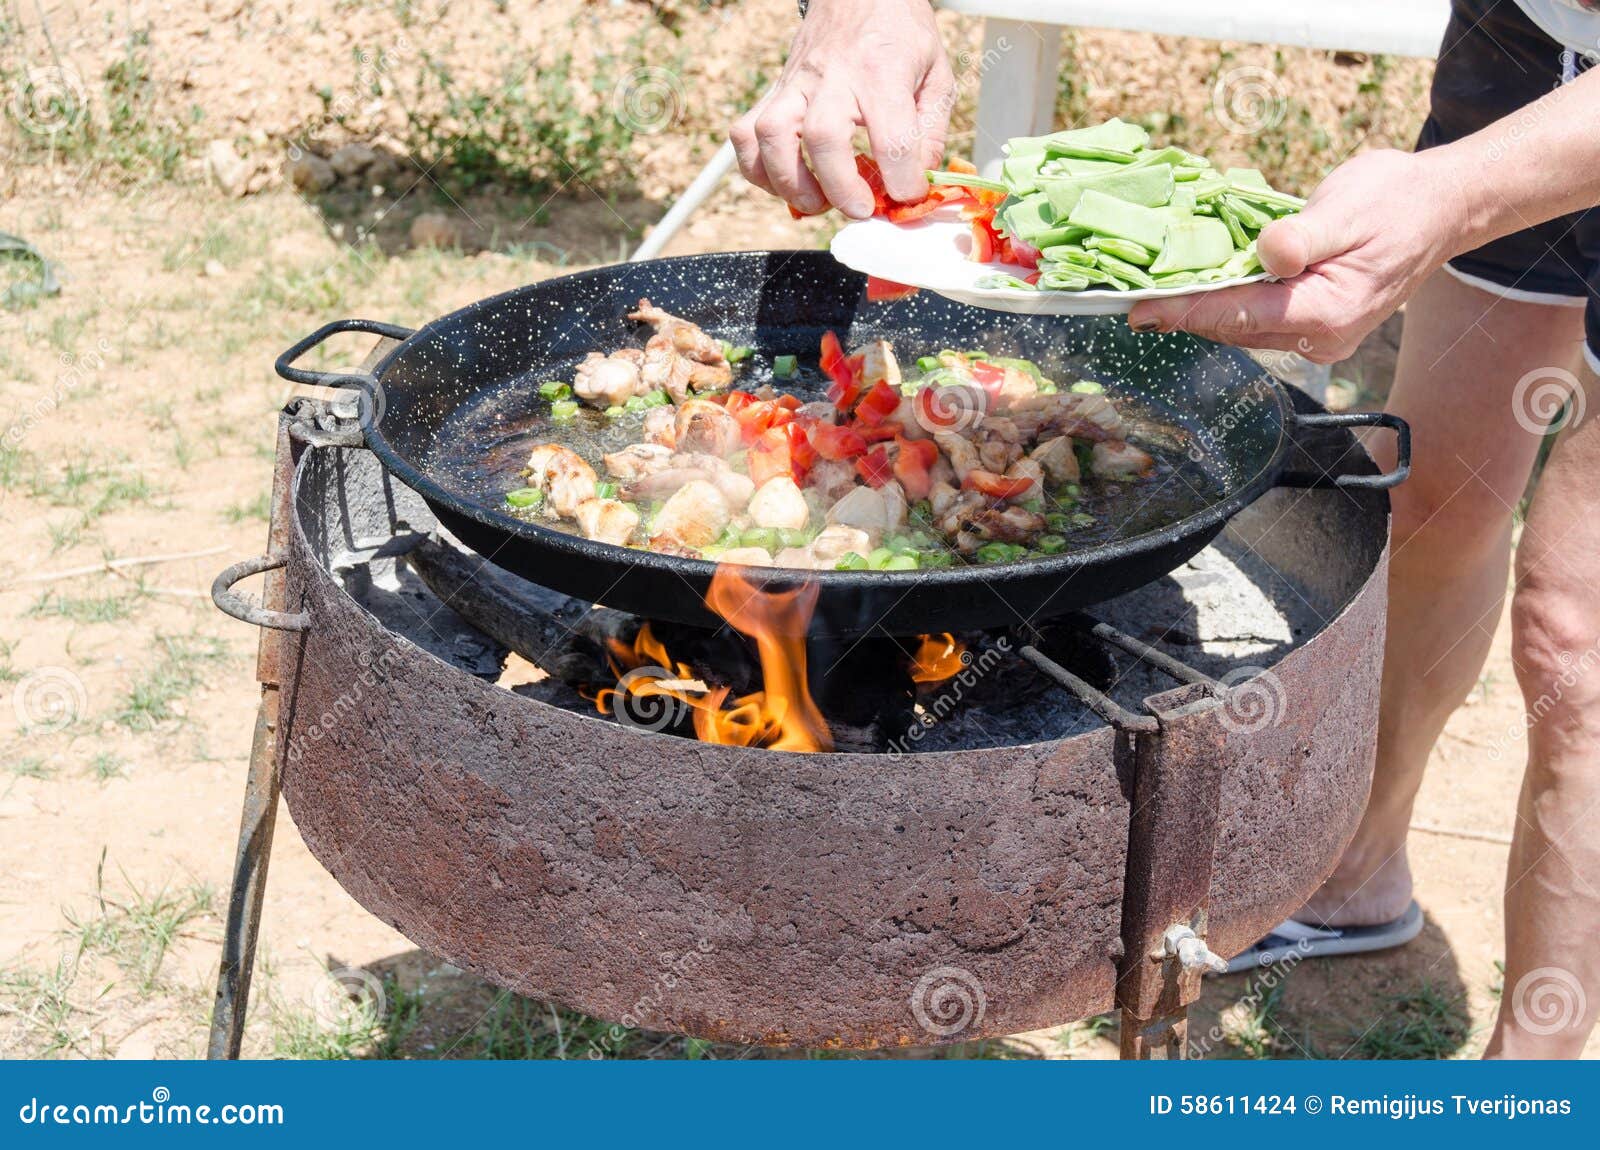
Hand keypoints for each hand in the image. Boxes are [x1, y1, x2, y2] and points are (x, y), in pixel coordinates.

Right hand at [730, 0, 953, 217]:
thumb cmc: (899, 33)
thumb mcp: (936, 75)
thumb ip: (930, 133)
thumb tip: (916, 183)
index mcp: (882, 71)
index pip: (892, 138)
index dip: (903, 181)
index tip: (908, 194)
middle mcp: (833, 77)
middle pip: (822, 137)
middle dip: (841, 188)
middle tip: (862, 208)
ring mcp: (796, 83)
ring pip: (771, 137)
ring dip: (790, 183)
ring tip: (818, 203)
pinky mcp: (775, 91)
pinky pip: (746, 135)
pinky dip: (758, 170)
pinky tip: (786, 182)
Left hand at [1126, 150, 1462, 363]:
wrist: (1443, 208)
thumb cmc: (1398, 200)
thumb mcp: (1347, 207)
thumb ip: (1302, 236)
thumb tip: (1267, 253)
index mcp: (1326, 312)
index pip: (1237, 314)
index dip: (1184, 310)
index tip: (1138, 309)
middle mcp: (1321, 338)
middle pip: (1232, 327)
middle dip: (1184, 311)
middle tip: (1131, 297)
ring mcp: (1319, 339)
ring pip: (1241, 328)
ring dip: (1203, 309)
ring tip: (1155, 293)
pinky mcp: (1315, 328)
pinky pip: (1257, 320)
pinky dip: (1228, 303)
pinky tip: (1202, 286)